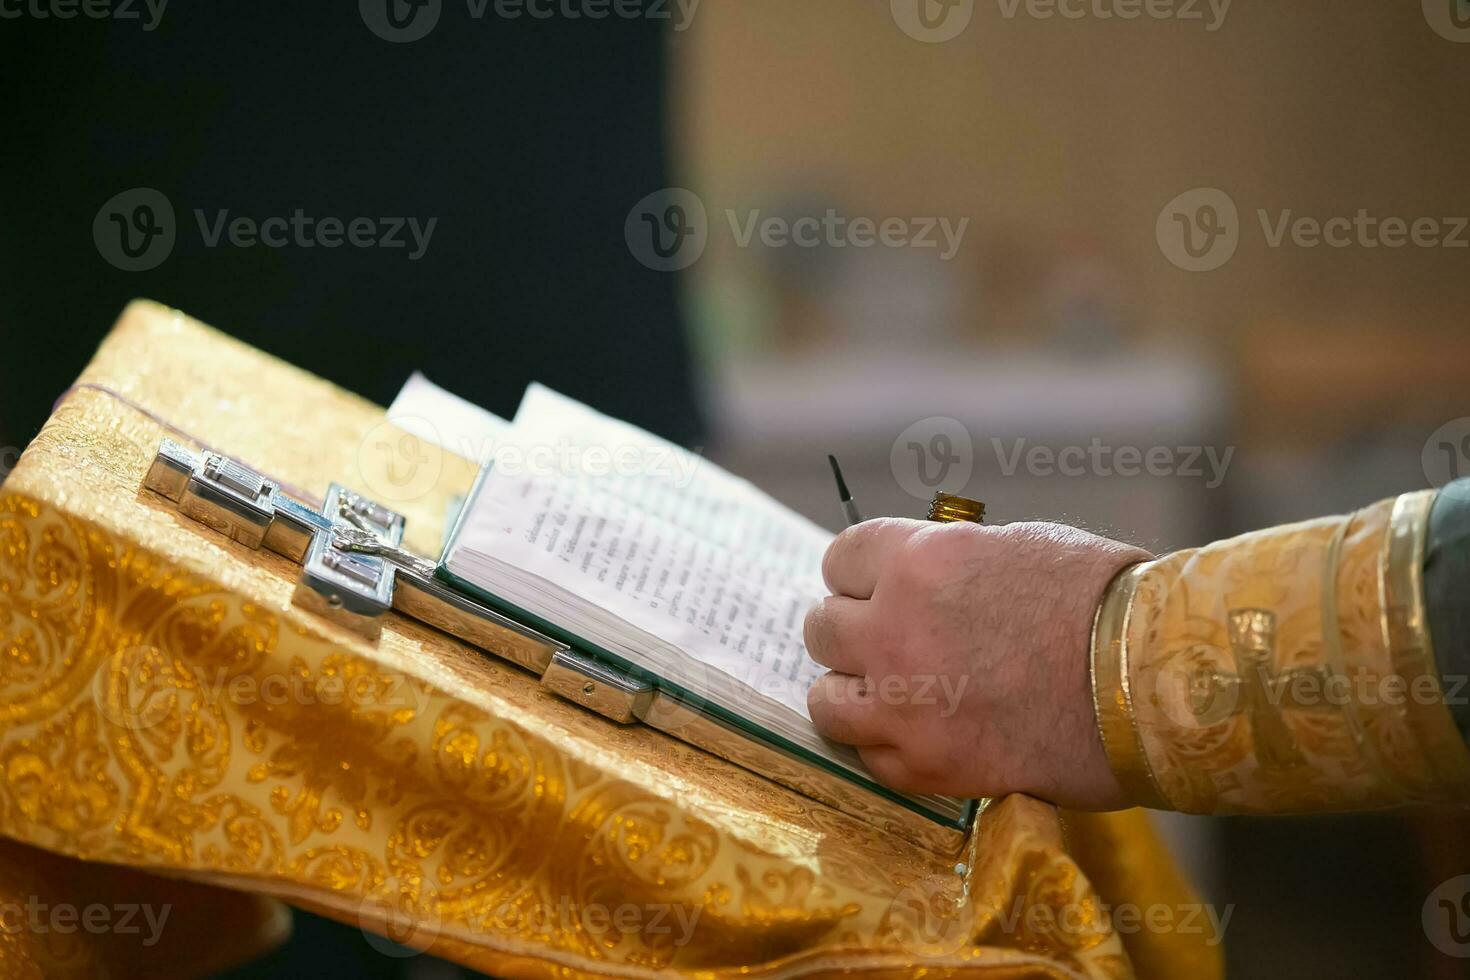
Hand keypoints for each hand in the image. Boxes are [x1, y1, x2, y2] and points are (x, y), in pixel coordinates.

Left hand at [804, 518, 1150, 808]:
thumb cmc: (1103, 600)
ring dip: (854, 692)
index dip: (860, 576)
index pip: (840, 560)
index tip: (876, 590)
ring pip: (826, 698)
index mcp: (918, 560)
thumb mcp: (1015, 546)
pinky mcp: (926, 765)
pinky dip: (888, 747)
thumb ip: (948, 564)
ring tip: (893, 694)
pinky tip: (922, 735)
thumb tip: (915, 578)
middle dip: (852, 632)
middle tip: (889, 644)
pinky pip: (867, 757)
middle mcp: (894, 628)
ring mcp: (903, 702)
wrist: (1155, 682)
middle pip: (822, 627)